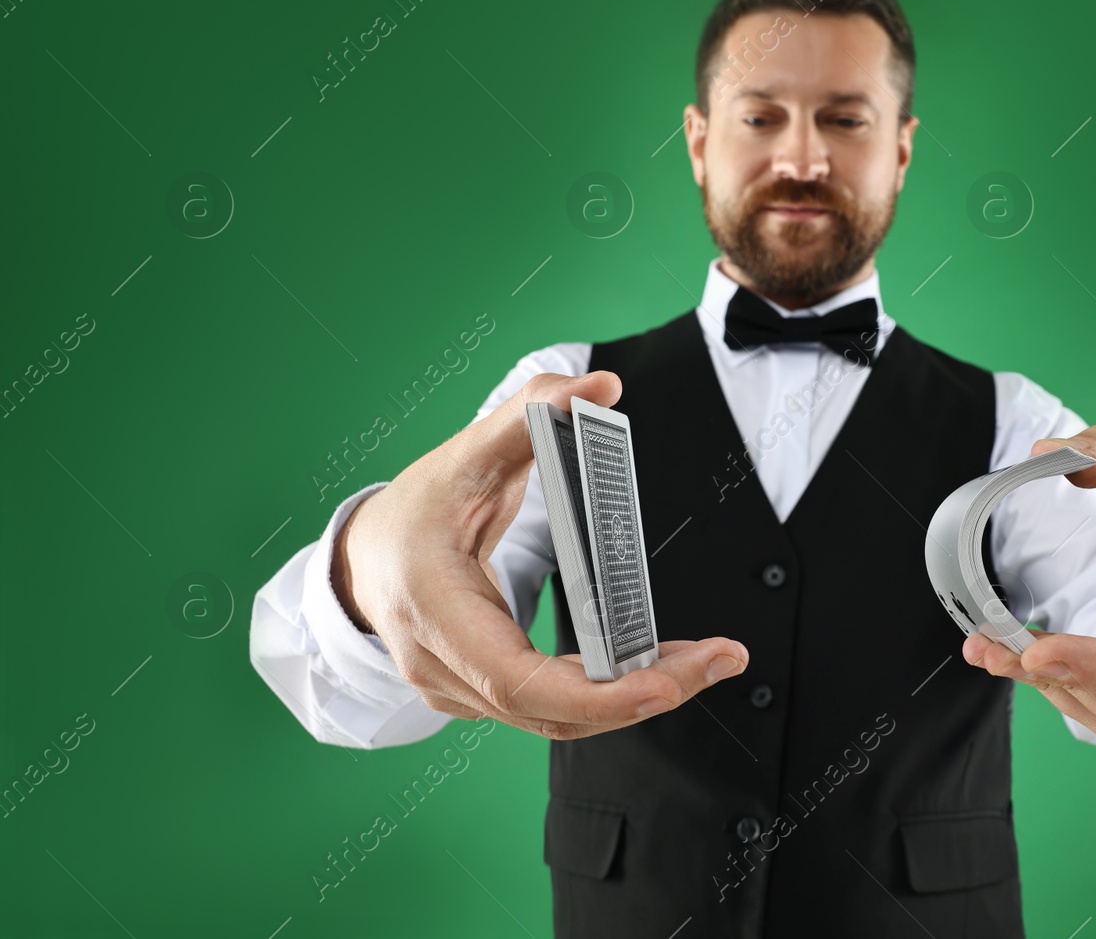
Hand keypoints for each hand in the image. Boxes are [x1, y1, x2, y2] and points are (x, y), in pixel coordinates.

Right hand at [335, 369, 748, 739]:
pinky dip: (609, 692)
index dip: (593, 693)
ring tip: (708, 660)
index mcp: (432, 608)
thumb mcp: (466, 452)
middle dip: (645, 693)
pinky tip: (662, 665)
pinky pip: (552, 709)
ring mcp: (458, 692)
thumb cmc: (416, 507)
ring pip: (559, 719)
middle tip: (720, 660)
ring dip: (638, 694)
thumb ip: (533, 408)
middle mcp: (440, 665)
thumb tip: (599, 385)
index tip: (662, 684)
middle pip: (553, 711)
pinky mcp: (482, 697)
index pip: (517, 680)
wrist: (365, 555)